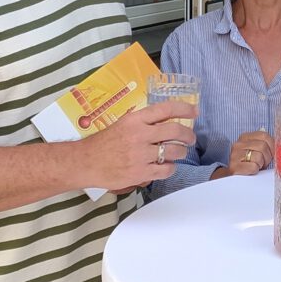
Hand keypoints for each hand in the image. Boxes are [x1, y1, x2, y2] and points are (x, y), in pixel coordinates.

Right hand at [80, 101, 196, 190]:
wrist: (85, 162)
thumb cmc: (104, 143)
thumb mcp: (123, 124)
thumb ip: (144, 122)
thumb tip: (168, 120)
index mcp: (135, 119)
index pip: (166, 109)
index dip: (184, 109)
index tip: (194, 111)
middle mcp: (140, 135)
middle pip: (175, 131)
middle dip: (188, 135)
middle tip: (190, 138)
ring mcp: (140, 155)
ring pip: (174, 152)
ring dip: (181, 152)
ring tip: (178, 153)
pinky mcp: (140, 173)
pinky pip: (167, 169)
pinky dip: (170, 168)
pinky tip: (166, 166)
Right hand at [218, 130, 274, 176]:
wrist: (233, 177)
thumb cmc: (249, 163)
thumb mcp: (256, 150)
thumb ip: (266, 144)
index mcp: (245, 137)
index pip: (264, 135)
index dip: (272, 146)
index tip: (272, 154)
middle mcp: (238, 144)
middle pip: (263, 146)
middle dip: (267, 157)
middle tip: (263, 163)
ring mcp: (235, 155)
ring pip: (259, 156)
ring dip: (261, 164)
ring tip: (256, 167)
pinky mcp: (234, 167)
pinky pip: (253, 167)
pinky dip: (255, 170)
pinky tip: (251, 171)